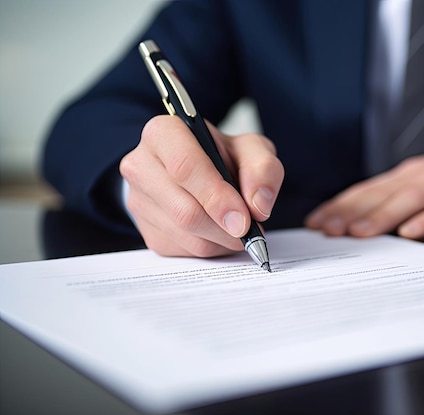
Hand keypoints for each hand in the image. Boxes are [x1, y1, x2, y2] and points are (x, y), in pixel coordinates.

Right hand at [119, 115, 283, 256]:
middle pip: (185, 210)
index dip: (217, 197)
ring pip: (186, 235)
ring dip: (221, 240)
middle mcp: (141, 166)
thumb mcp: (251, 149)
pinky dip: (212, 247)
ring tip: (238, 228)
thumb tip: (258, 206)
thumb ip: (263, 169)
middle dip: (224, 227)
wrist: (199, 170)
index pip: (184, 167)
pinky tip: (220, 232)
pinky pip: (183, 250)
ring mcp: (138, 201)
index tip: (244, 219)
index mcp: (163, 133)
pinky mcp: (146, 231)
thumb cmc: (222, 156)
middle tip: (250, 230)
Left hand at [305, 134, 423, 238]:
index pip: (368, 191)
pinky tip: (414, 232)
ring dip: (383, 216)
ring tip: (358, 232)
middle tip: (325, 230)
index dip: (341, 206)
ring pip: (412, 199)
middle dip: (351, 212)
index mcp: (412, 176)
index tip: (315, 223)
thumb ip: (403, 199)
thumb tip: (364, 219)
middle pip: (383, 195)